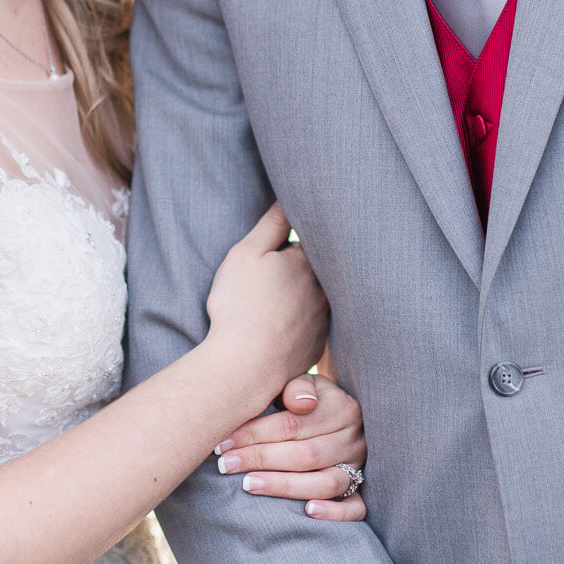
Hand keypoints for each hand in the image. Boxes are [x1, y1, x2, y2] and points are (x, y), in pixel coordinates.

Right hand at [204, 204, 329, 410]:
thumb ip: (271, 223)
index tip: (274, 251)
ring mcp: (323, 321)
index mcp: (307, 262)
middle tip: (272, 278)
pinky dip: (298, 325)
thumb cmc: (239, 304)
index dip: (288, 244)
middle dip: (298, 270)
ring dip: (301, 298)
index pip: (305, 242)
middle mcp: (323, 290)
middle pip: (314, 271)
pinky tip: (280, 328)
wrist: (245, 365)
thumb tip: (289, 198)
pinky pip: (311, 327)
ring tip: (274, 303)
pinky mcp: (316, 347)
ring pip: (314, 300)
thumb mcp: (246, 253)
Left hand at [214, 368, 367, 518]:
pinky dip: (334, 512)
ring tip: (248, 485)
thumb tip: (300, 401)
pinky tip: (308, 511)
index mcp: (341, 409)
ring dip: (284, 486)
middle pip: (305, 455)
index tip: (224, 443)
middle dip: (260, 460)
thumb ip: (297, 387)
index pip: (292, 425)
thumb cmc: (310, 399)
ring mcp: (359, 467)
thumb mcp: (306, 384)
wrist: (339, 414)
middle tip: (226, 465)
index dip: (254, 435)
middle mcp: (353, 440)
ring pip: (325, 483)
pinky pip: (355, 508)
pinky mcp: (361, 490)